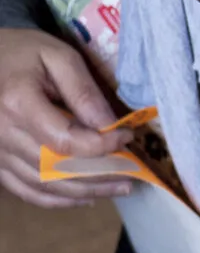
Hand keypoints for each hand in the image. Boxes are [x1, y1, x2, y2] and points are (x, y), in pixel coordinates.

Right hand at [0, 29, 131, 206]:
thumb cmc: (23, 53)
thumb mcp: (58, 57)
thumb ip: (84, 92)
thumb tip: (110, 127)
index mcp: (18, 104)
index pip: (65, 140)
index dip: (101, 146)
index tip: (127, 137)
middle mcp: (2, 134)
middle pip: (56, 169)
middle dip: (100, 175)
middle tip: (134, 175)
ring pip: (43, 185)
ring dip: (85, 192)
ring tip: (119, 188)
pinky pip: (25, 190)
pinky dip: (57, 199)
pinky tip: (85, 197)